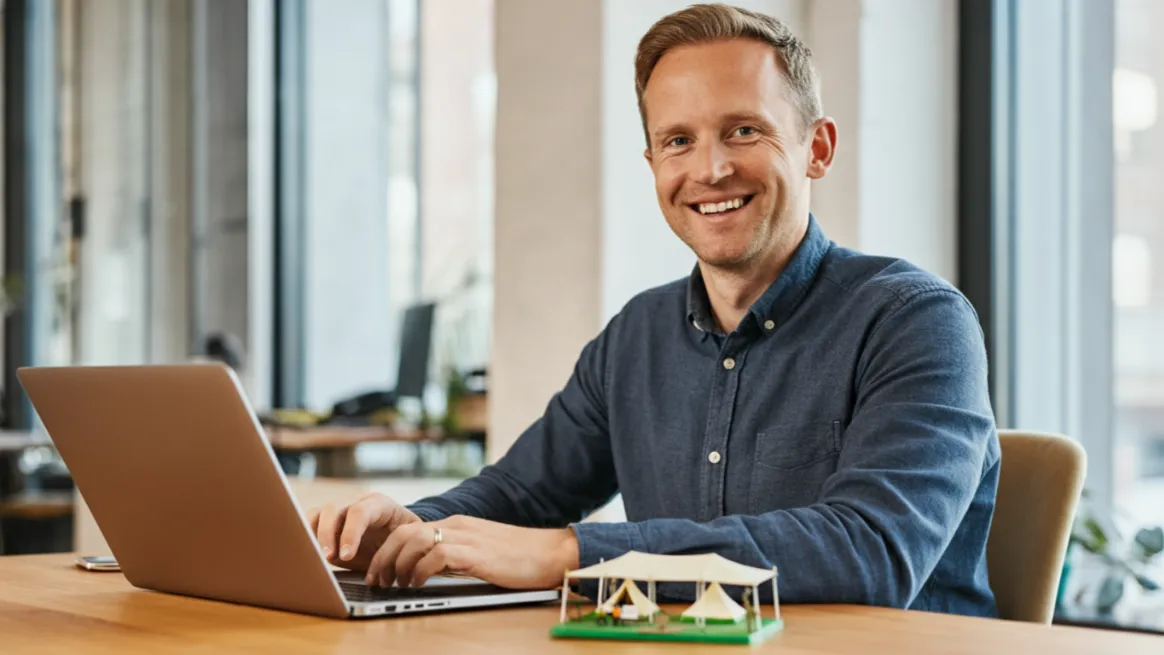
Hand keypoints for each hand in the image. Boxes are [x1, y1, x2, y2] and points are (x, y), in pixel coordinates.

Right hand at [307, 493, 420, 571]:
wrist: (398, 537)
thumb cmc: (403, 539)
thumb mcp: (405, 541)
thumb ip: (393, 549)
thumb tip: (383, 567)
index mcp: (379, 504)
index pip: (360, 512)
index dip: (350, 534)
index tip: (346, 556)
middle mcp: (356, 503)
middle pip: (333, 509)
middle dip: (327, 534)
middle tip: (328, 558)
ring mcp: (341, 511)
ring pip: (319, 513)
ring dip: (314, 535)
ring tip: (317, 557)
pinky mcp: (328, 523)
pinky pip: (310, 523)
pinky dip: (307, 537)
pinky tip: (311, 553)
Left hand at [366, 515, 579, 589]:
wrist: (551, 553)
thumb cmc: (520, 558)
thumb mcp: (480, 552)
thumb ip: (456, 555)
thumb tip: (429, 570)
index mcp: (457, 524)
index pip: (409, 529)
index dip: (387, 550)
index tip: (378, 572)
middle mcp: (457, 525)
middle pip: (404, 532)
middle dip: (383, 557)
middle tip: (377, 580)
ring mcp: (466, 537)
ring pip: (414, 540)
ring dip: (397, 565)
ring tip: (395, 584)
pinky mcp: (476, 552)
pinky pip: (436, 555)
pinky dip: (420, 570)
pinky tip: (418, 583)